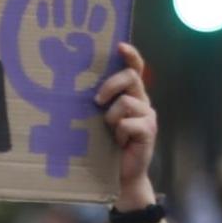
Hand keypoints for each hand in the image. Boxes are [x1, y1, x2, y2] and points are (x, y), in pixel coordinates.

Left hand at [95, 44, 155, 206]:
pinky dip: (119, 133)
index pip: (135, 67)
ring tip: (110, 132)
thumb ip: (98, 103)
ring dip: (112, 117)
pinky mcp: (149, 131)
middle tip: (97, 100)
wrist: (121, 176)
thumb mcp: (99, 119)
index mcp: (131, 94)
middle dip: (111, 85)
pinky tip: (119, 143)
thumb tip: (72, 85)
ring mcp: (148, 116)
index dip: (130, 55)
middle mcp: (143, 101)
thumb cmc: (105, 146)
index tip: (119, 46)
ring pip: (127, 102)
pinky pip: (129, 123)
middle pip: (131, 77)